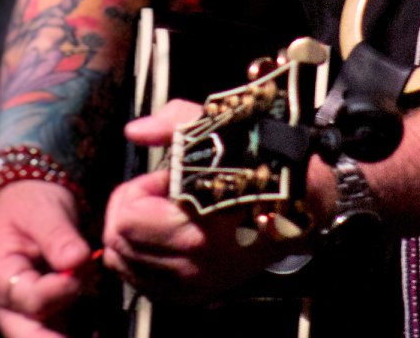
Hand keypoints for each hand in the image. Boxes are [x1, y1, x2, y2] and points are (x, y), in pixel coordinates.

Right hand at [0, 180, 94, 337]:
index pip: (33, 300)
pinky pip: (61, 333)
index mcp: (0, 280)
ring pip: (48, 337)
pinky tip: (97, 332)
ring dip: (72, 334)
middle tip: (92, 335)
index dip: (61, 289)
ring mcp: (28, 316)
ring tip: (97, 331)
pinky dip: (81, 333)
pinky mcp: (48, 316)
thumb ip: (58, 236)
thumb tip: (77, 260)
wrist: (26, 204)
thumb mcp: (41, 211)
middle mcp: (9, 308)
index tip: (80, 266)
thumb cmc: (28, 205)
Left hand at [101, 100, 288, 305]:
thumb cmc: (257, 162)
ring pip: (126, 267)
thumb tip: (133, 132)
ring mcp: (195, 284)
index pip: (126, 220)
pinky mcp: (198, 294)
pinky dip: (141, 263)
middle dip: (129, 213)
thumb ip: (168, 125)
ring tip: (161, 216)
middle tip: (158, 196)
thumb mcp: (216, 128)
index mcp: (193, 230)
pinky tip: (158, 239)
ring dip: (132, 238)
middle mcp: (191, 266)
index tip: (163, 179)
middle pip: (119, 245)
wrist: (301, 202)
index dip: (137, 191)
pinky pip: (144, 285)